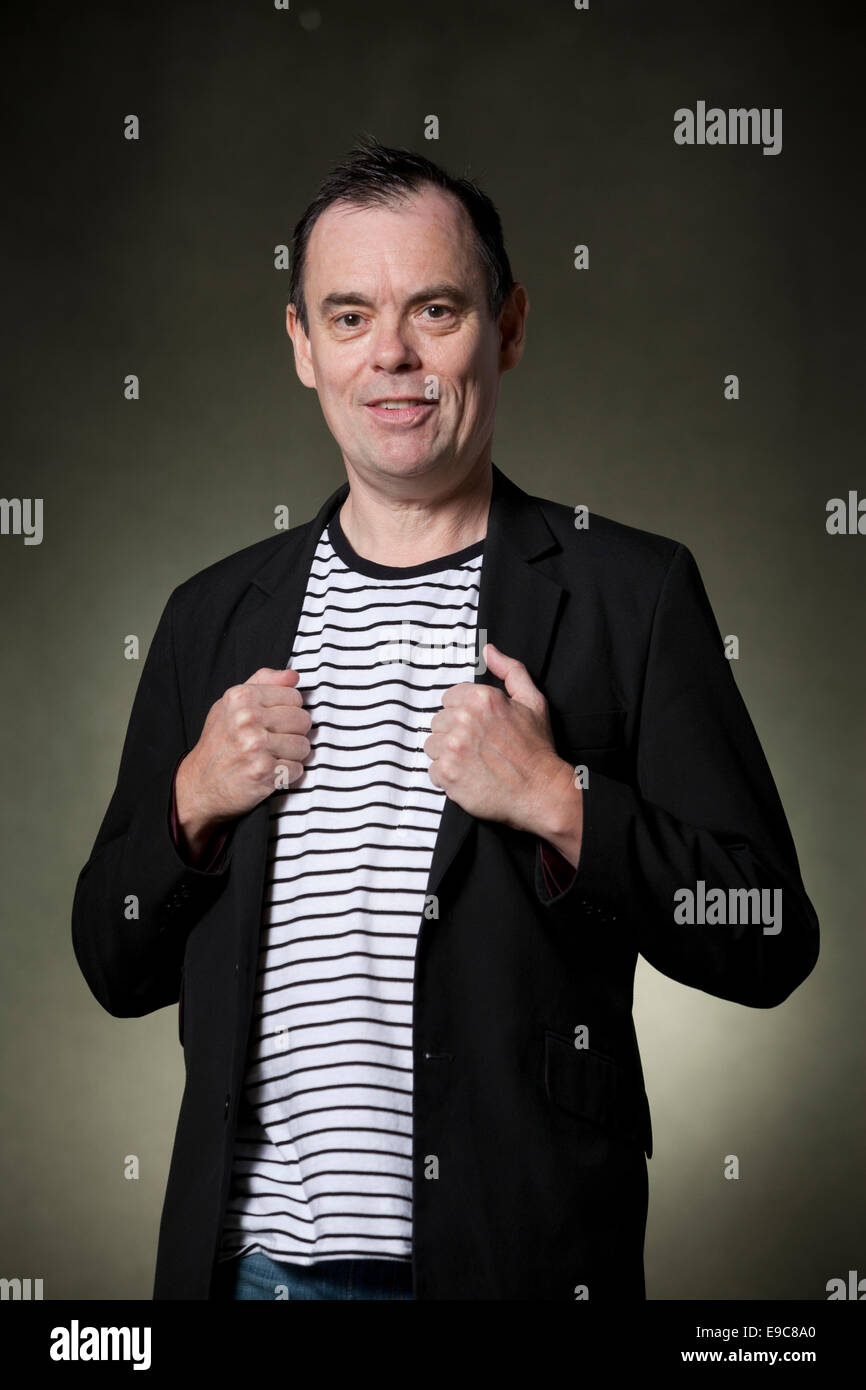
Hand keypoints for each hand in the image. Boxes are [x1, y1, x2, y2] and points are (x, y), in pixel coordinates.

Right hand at [175, 667, 312, 850]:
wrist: (200, 784)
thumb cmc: (219, 742)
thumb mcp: (231, 704)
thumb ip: (263, 683)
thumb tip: (293, 675)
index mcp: (241, 697)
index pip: (294, 696)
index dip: (289, 710)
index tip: (273, 721)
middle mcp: (247, 719)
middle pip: (303, 720)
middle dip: (294, 732)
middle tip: (274, 741)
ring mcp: (256, 747)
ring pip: (303, 746)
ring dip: (292, 755)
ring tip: (272, 756)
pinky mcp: (264, 773)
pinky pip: (298, 769)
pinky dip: (287, 774)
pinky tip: (270, 772)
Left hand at [424, 642, 580, 850]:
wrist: (541, 791)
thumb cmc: (537, 749)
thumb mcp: (533, 701)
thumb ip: (510, 671)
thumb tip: (489, 650)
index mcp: (481, 698)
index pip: (449, 699)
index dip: (464, 715)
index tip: (480, 729)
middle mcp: (464, 719)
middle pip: (438, 723)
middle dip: (455, 734)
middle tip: (480, 748)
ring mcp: (453, 748)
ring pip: (433, 746)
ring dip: (449, 755)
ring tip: (474, 763)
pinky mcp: (447, 774)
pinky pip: (433, 771)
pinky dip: (448, 777)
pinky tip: (470, 777)